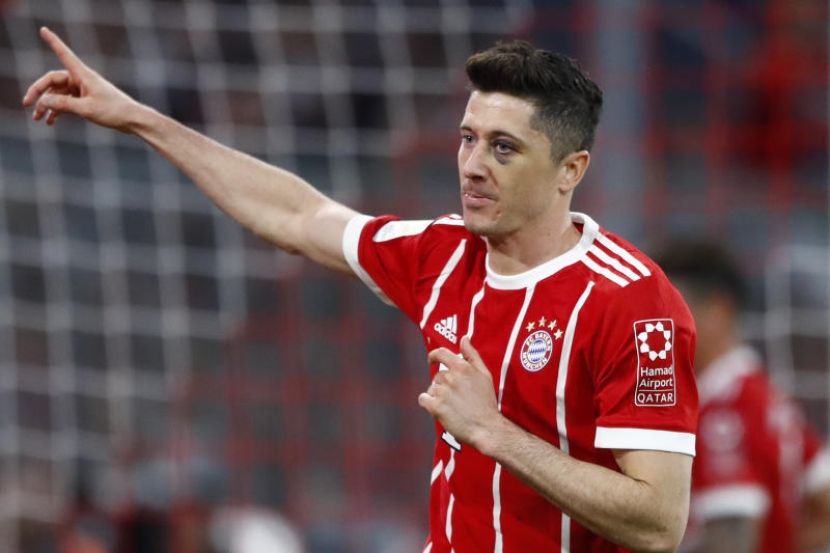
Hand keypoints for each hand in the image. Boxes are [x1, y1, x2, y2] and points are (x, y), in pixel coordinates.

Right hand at [22, 27, 141, 131]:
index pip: (64, 54)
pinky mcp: (87, 99)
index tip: (43, 30)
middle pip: (53, 81)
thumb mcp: (86, 109)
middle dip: (39, 92)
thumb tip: (44, 102)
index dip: (53, 42)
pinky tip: (50, 121)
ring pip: (59, 94)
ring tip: (37, 119)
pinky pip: (67, 101)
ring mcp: (84, 89)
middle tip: (27, 104)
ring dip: (48, 105)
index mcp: (83, 75)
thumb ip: (64, 104)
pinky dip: (58, 110)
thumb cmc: (114, 112)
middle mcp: (82, 79)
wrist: (132, 120)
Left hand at [418, 337, 501, 450]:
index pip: (441, 353)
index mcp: (462, 367)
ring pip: (431, 388)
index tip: (431, 360)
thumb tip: (464, 338)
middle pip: (437, 376)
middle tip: (456, 398)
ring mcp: (442, 392)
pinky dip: (428, 403)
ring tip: (452, 406)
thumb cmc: (486, 401)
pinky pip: (423, 399)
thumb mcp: (484, 374)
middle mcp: (451, 377)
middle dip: (443, 386)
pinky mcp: (436, 406)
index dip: (434, 355)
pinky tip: (439, 409)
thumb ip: (472, 355)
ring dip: (437, 396)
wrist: (486, 427)